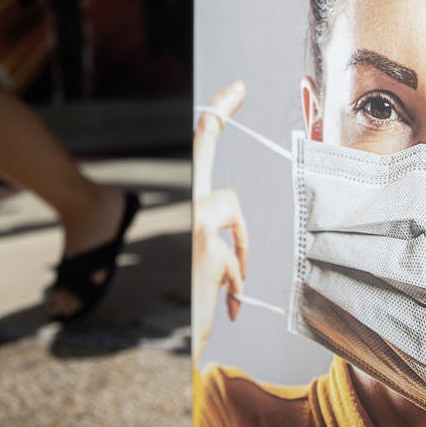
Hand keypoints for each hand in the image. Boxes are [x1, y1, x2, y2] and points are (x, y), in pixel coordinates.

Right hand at [192, 81, 248, 365]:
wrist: (185, 340)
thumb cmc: (200, 307)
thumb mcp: (216, 273)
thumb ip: (228, 259)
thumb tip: (239, 271)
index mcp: (195, 213)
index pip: (204, 153)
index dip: (218, 120)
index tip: (235, 89)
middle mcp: (189, 210)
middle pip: (208, 157)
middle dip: (220, 122)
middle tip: (239, 86)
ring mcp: (194, 219)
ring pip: (233, 218)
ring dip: (238, 259)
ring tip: (230, 293)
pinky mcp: (203, 234)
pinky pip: (235, 248)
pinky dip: (235, 277)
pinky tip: (226, 303)